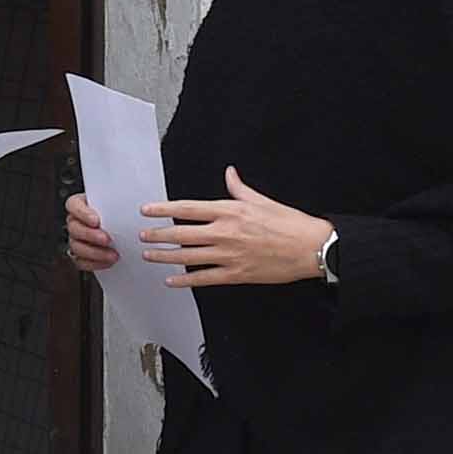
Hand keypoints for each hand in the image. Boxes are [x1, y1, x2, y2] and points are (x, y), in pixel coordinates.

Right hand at [62, 192, 117, 273]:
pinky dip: (94, 263)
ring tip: (113, 254)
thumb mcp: (118, 204)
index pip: (73, 205)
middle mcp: (75, 222)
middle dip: (90, 235)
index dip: (82, 213)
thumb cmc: (119, 212)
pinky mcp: (80, 256)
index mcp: (80, 205)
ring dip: (95, 252)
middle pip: (74, 228)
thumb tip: (125, 204)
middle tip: (107, 239)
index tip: (96, 220)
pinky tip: (108, 262)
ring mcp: (76, 239)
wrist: (124, 230)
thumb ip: (116, 204)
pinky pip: (81, 262)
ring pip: (76, 246)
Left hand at [139, 167, 335, 287]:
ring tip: (149, 255)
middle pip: (181, 234)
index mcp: (230, 211)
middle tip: (142, 234)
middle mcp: (225, 233)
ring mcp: (229, 255)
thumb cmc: (290, 223)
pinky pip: (204, 278)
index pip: (188, 208)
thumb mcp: (262, 200)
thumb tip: (229, 173)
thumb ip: (239, 189)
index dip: (163, 209)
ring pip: (188, 257)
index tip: (147, 210)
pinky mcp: (237, 275)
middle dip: (158, 234)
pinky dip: (186, 280)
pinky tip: (172, 280)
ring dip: (165, 257)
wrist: (311, 248)